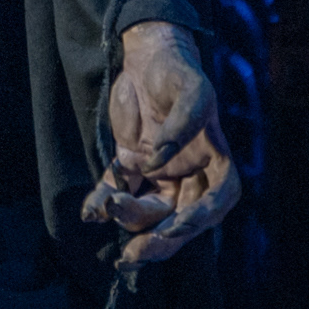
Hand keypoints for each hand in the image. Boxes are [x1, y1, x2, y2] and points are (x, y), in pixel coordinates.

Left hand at [81, 20, 239, 265]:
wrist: (147, 54)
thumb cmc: (177, 71)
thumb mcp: (190, 89)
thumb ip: (182, 124)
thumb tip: (157, 163)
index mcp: (214, 159)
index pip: (219, 199)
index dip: (201, 218)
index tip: (176, 226)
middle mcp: (189, 172)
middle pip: (181, 217)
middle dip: (160, 239)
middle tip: (134, 254)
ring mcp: (159, 172)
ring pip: (149, 211)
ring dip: (130, 219)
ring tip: (109, 208)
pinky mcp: (129, 165)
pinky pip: (118, 191)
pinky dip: (102, 202)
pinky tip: (89, 211)